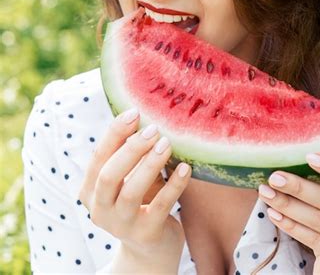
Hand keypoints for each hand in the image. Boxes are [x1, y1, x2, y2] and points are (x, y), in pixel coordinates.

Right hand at [78, 108, 191, 265]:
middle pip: (109, 174)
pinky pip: (161, 205)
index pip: (98, 158)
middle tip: (154, 129)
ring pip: (131, 191)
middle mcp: (100, 210)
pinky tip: (186, 168)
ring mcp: (121, 225)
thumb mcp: (131, 180)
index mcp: (90, 192)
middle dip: (131, 149)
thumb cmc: (143, 203)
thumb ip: (132, 157)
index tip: (134, 112)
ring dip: (150, 164)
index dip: (114, 134)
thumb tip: (148, 119)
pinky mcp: (146, 234)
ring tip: (168, 143)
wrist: (152, 249)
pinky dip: (174, 184)